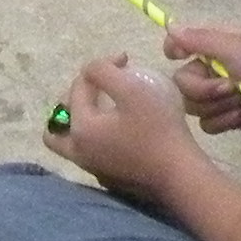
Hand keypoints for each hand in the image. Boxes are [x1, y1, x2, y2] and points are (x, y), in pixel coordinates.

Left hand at [45, 55, 201, 199]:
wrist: (182, 175)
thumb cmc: (158, 128)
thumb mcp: (132, 87)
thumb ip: (103, 70)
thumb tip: (92, 70)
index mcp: (80, 128)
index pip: (78, 86)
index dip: (101, 66)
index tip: (126, 60)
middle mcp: (80, 152)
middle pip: (58, 123)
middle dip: (75, 97)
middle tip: (101, 89)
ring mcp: (95, 169)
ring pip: (74, 141)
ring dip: (84, 120)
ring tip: (107, 107)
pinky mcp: (112, 179)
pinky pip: (94, 152)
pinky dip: (99, 137)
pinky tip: (121, 130)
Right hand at [161, 23, 240, 138]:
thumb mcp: (234, 48)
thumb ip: (200, 40)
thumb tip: (169, 26)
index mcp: (214, 44)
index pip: (179, 44)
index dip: (175, 51)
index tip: (178, 58)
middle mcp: (213, 68)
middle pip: (182, 83)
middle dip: (205, 89)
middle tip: (230, 87)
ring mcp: (221, 95)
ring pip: (194, 107)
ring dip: (218, 106)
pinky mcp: (229, 118)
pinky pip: (208, 125)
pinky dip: (224, 122)